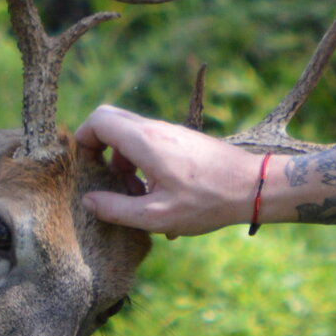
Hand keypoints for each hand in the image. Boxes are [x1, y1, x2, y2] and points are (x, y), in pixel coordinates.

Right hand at [73, 104, 261, 235]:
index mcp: (145, 141)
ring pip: (130, 133)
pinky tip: (155, 193)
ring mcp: (170, 132)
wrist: (253, 186)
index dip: (82, 140)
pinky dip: (141, 162)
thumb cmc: (208, 202)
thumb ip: (117, 210)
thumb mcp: (158, 216)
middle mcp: (156, 129)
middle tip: (106, 181)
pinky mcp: (182, 140)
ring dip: (122, 161)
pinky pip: (149, 142)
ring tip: (134, 194)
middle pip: (111, 121)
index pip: (98, 120)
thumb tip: (88, 201)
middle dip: (99, 150)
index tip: (85, 168)